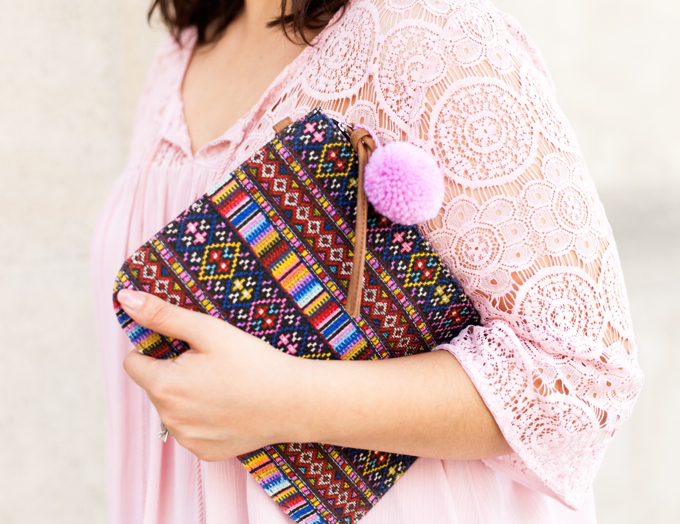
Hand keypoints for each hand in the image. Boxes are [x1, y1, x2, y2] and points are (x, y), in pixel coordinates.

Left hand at [118, 289, 299, 460]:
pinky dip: (203, 418)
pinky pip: (191, 430)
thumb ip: (163, 315)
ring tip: (224, 385)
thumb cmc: (253, 362)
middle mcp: (169, 419)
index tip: (187, 347)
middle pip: (155, 385)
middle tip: (212, 364)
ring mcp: (187, 439)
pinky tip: (230, 407)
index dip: (157, 349)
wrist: (294, 402)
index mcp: (164, 386)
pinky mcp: (205, 452)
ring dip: (187, 396)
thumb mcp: (208, 330)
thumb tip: (125, 299)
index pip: (134, 362)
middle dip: (174, 372)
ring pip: (173, 409)